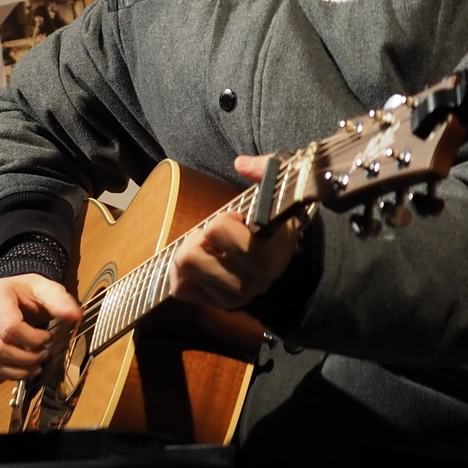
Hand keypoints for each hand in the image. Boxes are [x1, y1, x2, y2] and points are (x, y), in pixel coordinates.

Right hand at [0, 273, 81, 386]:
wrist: (16, 294)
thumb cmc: (31, 293)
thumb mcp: (49, 290)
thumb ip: (61, 302)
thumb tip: (74, 316)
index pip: (10, 328)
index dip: (33, 340)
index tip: (47, 338)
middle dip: (25, 360)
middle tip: (42, 356)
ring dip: (14, 372)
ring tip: (32, 365)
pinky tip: (13, 369)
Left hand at [167, 154, 303, 310]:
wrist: (287, 267)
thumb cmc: (279, 224)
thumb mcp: (281, 193)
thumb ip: (267, 170)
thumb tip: (241, 163)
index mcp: (272, 255)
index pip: (219, 231)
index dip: (224, 220)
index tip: (240, 220)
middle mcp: (254, 282)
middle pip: (191, 254)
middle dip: (200, 237)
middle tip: (216, 234)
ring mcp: (235, 297)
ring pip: (184, 268)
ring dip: (191, 252)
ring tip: (209, 248)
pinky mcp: (217, 305)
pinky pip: (180, 288)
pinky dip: (183, 273)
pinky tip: (201, 263)